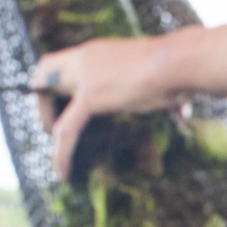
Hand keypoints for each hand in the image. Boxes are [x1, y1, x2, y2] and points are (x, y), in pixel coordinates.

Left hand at [32, 34, 190, 177]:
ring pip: (43, 94)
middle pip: (43, 70)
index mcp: (100, 53)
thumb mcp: (165, 80)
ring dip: (45, 120)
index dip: (57, 83)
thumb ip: (167, 97)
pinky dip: (60, 152)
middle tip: (53, 126)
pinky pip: (65, 128)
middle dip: (43, 100)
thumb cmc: (182, 70)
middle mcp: (86, 59)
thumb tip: (184, 115)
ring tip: (58, 149)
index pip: (64, 62)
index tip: (67, 108)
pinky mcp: (90, 96)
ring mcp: (85, 76)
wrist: (179, 62)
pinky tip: (63, 173)